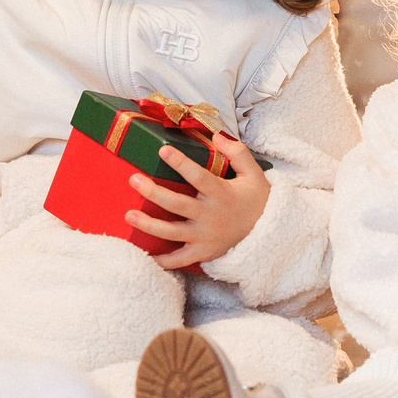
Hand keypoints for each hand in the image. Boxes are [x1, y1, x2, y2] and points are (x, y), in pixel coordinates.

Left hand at [128, 133, 270, 269]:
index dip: (180, 163)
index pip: (198, 176)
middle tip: (133, 180)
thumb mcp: (253, 173)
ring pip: (172, 232)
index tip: (162, 150)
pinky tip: (144, 255)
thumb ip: (237, 153)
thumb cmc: (256, 200)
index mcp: (222, 194)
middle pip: (177, 204)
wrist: (269, 233)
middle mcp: (211, 216)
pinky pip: (180, 260)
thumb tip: (216, 136)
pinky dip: (162, 261)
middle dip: (153, 192)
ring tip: (128, 215)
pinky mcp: (203, 253)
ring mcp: (205, 237)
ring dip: (148, 225)